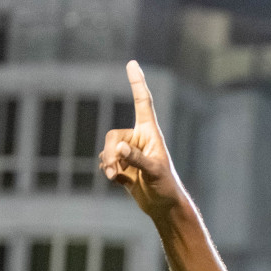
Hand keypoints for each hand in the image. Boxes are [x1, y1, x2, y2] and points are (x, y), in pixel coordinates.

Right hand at [100, 61, 184, 217]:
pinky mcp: (122, 164)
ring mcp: (129, 151)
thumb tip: (119, 147)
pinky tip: (120, 181)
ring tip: (119, 178)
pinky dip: (108, 172)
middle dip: (111, 153)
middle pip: (113, 136)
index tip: (132, 63)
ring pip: (107, 150)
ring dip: (109, 164)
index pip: (142, 102)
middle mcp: (139, 138)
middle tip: (116, 170)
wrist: (163, 206)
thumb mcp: (154, 172)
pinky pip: (105, 162)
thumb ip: (136, 159)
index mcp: (151, 133)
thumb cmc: (166, 187)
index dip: (137, 83)